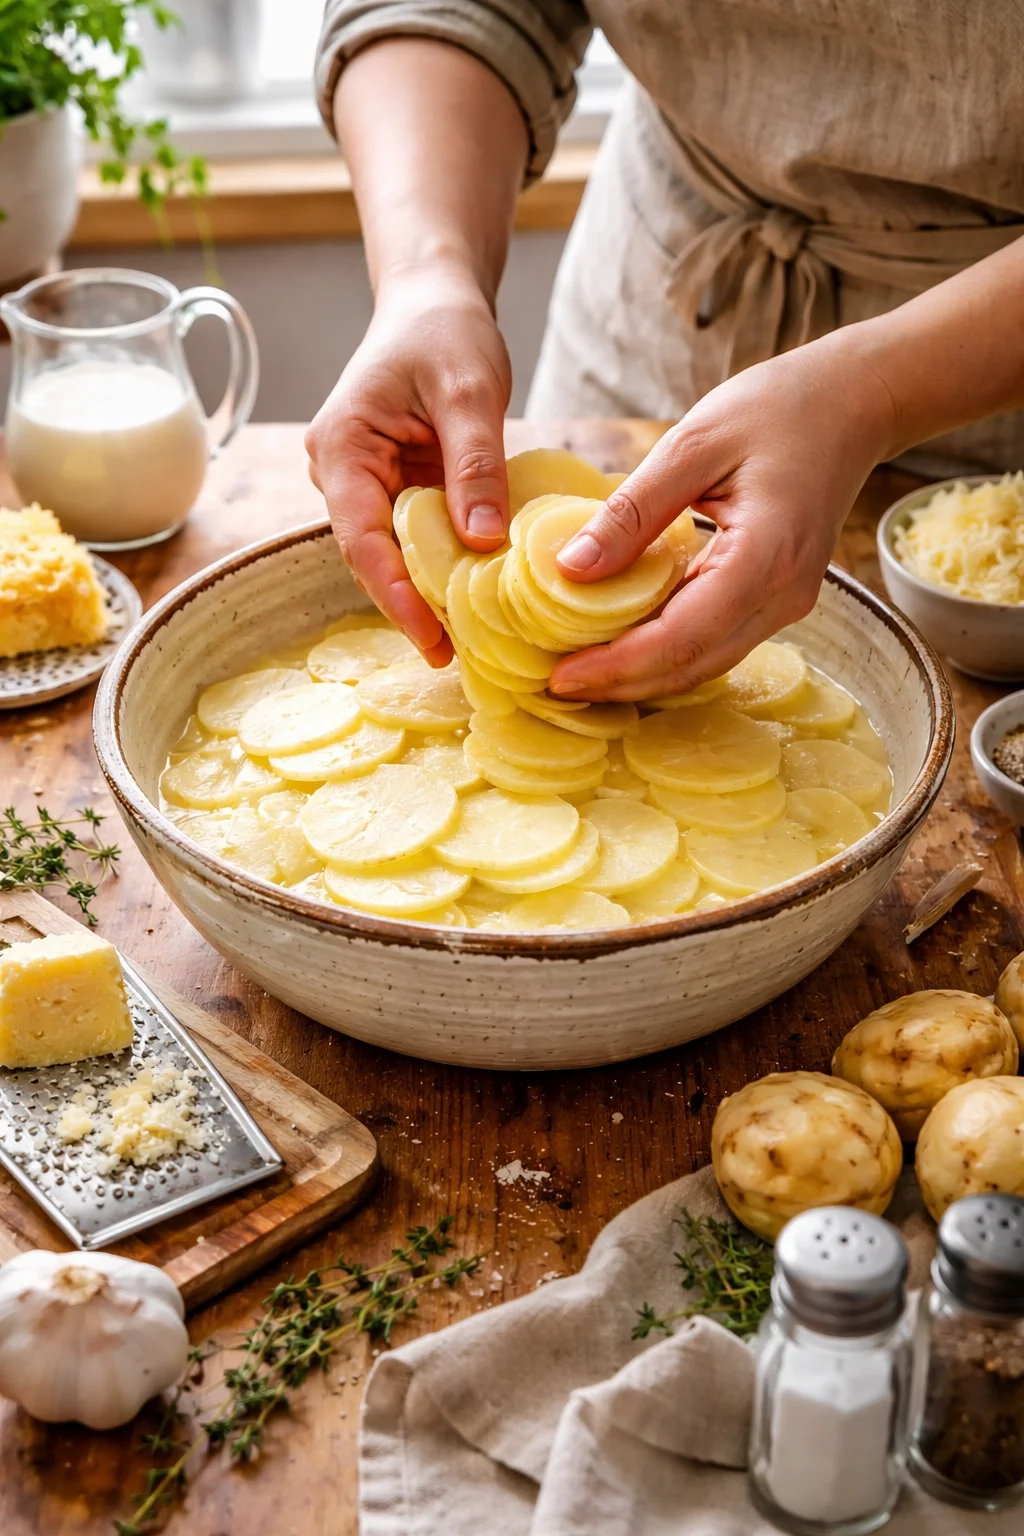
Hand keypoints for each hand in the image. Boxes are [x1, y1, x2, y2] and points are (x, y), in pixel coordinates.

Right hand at [305, 264, 512, 664]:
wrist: (434, 300)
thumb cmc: (446, 331)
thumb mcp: (471, 391)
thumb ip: (475, 465)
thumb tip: (484, 542)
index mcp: (342, 449)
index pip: (361, 541)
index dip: (396, 598)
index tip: (434, 642)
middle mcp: (339, 473)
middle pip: (370, 558)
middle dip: (411, 607)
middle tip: (459, 657)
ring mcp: (362, 484)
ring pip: (391, 553)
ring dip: (428, 591)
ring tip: (472, 639)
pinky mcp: (391, 488)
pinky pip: (412, 537)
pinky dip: (441, 564)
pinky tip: (475, 595)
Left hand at [547, 334, 896, 700]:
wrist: (852, 404)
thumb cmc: (777, 409)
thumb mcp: (693, 443)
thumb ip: (632, 511)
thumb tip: (570, 569)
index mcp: (766, 556)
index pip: (681, 636)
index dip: (617, 666)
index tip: (559, 676)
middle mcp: (784, 594)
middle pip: (692, 665)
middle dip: (621, 684)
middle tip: (555, 684)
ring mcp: (787, 603)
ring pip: (705, 663)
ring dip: (641, 676)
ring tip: (579, 671)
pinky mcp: (778, 599)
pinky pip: (716, 641)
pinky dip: (666, 652)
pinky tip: (622, 643)